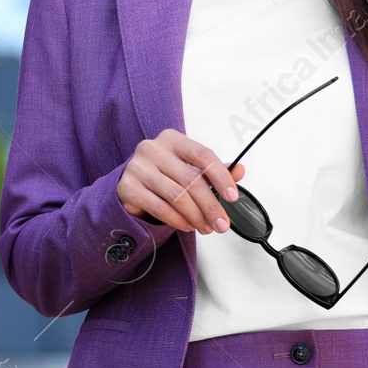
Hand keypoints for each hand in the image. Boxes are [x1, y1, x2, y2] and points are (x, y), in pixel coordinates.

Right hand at [117, 129, 245, 234]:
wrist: (130, 183)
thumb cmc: (163, 174)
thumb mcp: (188, 167)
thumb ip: (213, 170)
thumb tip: (240, 170)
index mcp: (172, 139)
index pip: (203, 155)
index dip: (221, 177)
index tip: (232, 196)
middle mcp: (153, 149)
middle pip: (191, 180)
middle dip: (211, 206)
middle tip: (221, 223)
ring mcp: (138, 167)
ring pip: (177, 196)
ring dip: (196, 216)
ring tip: (205, 227)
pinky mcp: (128, 187)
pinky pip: (160, 208)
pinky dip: (178, 221)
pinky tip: (187, 225)